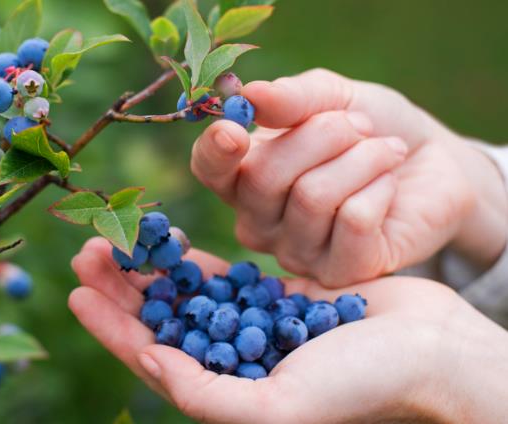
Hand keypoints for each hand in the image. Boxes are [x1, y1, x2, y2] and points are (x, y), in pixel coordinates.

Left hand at [68, 237, 507, 423]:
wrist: (425, 349)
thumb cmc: (359, 386)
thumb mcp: (279, 407)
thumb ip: (209, 395)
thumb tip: (152, 363)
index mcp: (225, 392)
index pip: (152, 358)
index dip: (111, 327)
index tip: (77, 292)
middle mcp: (231, 359)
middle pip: (161, 320)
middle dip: (122, 288)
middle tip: (89, 250)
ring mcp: (251, 325)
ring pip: (185, 294)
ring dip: (150, 267)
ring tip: (118, 237)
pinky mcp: (273, 295)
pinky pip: (222, 275)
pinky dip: (193, 258)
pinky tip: (170, 240)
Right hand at [191, 69, 507, 285]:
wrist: (432, 162)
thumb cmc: (371, 127)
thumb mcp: (333, 97)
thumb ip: (292, 98)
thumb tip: (250, 95)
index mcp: (245, 176)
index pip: (209, 170)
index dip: (215, 151)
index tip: (233, 129)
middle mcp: (260, 222)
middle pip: (264, 177)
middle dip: (322, 135)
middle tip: (360, 126)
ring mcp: (297, 253)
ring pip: (312, 197)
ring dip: (361, 158)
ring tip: (385, 151)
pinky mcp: (341, 272)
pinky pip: (353, 221)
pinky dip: (380, 188)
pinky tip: (389, 187)